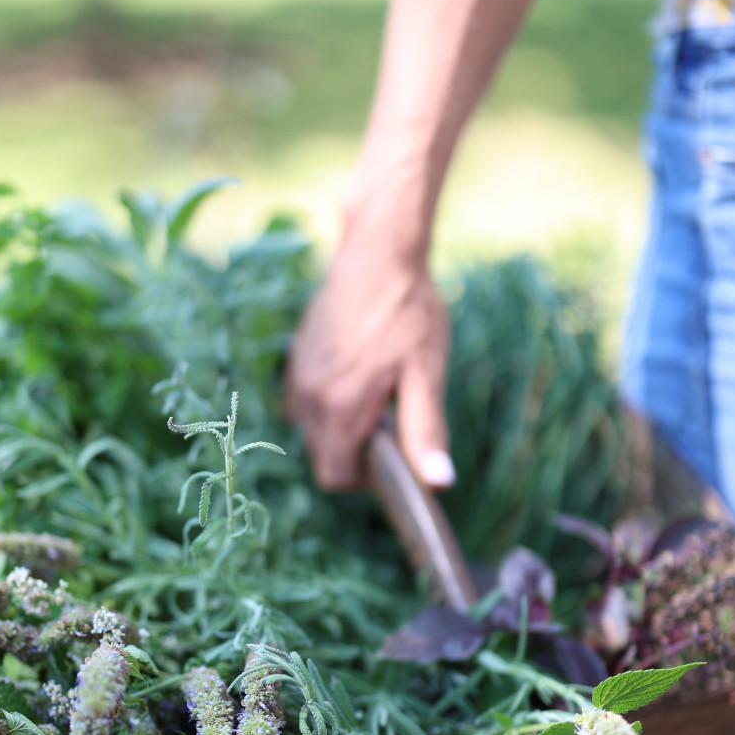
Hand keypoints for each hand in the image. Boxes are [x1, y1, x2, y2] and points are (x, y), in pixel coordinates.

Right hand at [286, 241, 453, 490]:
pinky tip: (357, 375)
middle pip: (322, 457)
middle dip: (355, 453)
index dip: (364, 480)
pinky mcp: (295, 358)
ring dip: (341, 428)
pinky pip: (304, 403)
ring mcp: (298, 376)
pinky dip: (328, 404)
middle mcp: (308, 397)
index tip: (390, 454)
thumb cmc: (409, 311)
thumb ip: (425, 432)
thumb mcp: (427, 373)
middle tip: (389, 417)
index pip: (334, 478)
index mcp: (340, 407)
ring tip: (376, 394)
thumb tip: (438, 482)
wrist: (378, 252)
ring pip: (312, 431)